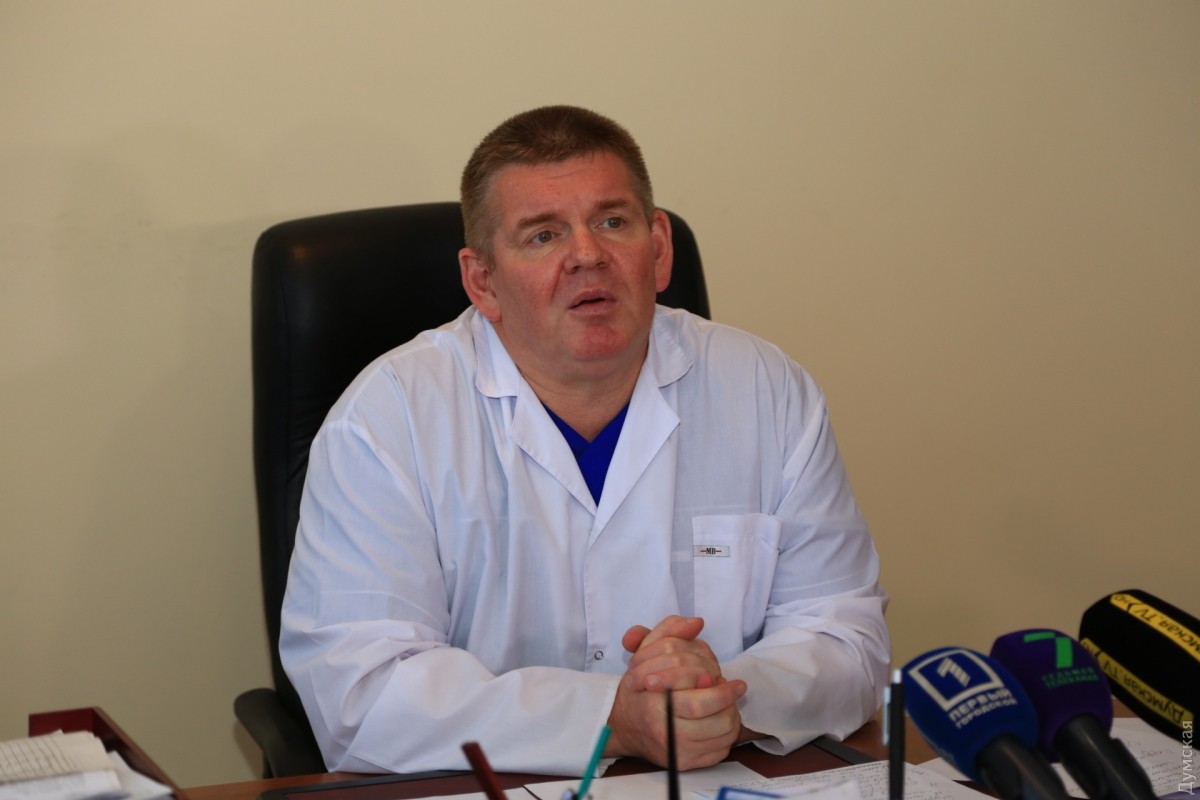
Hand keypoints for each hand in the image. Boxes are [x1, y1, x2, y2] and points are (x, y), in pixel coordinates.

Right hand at [604, 615, 747, 769]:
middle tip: (736, 687)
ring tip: (727, 703)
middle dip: (728, 698)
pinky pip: (718, 751)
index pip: (695, 692)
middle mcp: (662, 727)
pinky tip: (719, 721)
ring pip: (720, 733)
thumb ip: (669, 631)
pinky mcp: (684, 764)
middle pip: (710, 714)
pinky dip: (726, 735)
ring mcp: (674, 749)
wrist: (623, 724)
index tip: (724, 677)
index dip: (717, 685)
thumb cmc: (640, 687)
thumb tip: (696, 623)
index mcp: (653, 699)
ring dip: (730, 715)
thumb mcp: (647, 651)